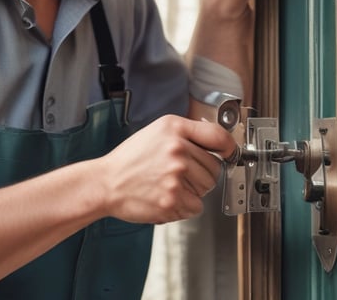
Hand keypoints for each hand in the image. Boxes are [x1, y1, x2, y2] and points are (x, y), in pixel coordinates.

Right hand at [97, 115, 234, 223]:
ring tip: (168, 184)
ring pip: (206, 188)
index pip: (217, 136)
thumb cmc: (130, 159)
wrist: (107, 183)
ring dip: (193, 191)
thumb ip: (186, 133)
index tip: (230, 154)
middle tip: (178, 174)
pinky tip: (167, 196)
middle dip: (202, 173)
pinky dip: (185, 206)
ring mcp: (175, 175)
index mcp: (174, 128)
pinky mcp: (172, 199)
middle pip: (214, 167)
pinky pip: (196, 206)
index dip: (229, 147)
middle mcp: (177, 149)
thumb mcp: (157, 132)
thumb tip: (217, 143)